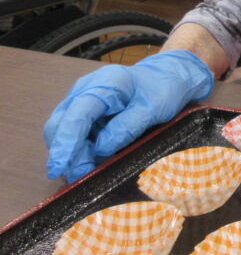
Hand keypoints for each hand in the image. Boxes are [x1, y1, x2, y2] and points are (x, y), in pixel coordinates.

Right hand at [44, 50, 214, 181]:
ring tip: (87, 172)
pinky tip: (91, 162)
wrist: (168, 77)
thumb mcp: (154, 108)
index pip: (76, 115)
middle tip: (81, 177)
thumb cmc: (163, 90)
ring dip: (72, 154)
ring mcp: (82, 100)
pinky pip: (75, 134)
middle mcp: (86, 89)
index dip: (65, 143)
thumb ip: (128, 126)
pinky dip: (80, 150)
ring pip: (63, 132)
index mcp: (105, 83)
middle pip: (61, 125)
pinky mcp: (85, 112)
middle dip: (67, 154)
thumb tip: (100, 148)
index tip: (58, 168)